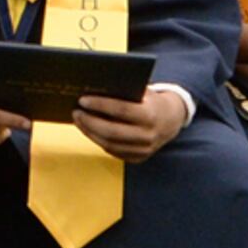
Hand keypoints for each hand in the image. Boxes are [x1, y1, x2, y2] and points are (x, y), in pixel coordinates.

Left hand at [72, 82, 192, 161]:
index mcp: (151, 115)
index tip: (83, 100)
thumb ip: (124, 91)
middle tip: (76, 112)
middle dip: (90, 121)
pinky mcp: (138, 158)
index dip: (100, 105)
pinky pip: (113, 151)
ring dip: (90, 132)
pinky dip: (98, 140)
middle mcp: (148, 135)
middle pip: (112, 131)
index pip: (121, 110)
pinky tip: (89, 130)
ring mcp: (144, 150)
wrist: (170, 120)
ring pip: (109, 144)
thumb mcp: (143, 91)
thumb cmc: (151, 101)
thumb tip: (93, 88)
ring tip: (79, 120)